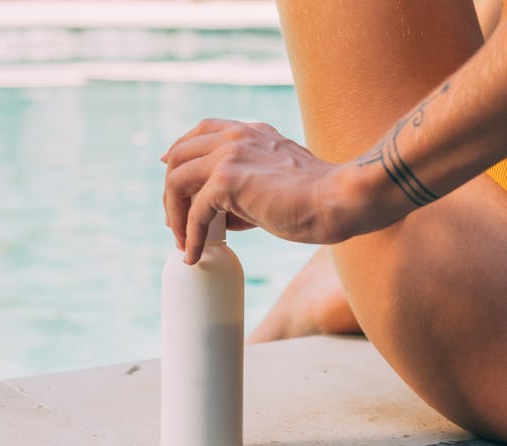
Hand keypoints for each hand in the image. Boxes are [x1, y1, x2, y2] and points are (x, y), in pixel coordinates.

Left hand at [161, 119, 356, 264]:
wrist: (338, 200)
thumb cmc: (317, 199)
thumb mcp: (275, 183)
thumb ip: (247, 190)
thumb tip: (222, 217)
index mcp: (251, 132)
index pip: (202, 131)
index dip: (179, 151)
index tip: (168, 170)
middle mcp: (237, 135)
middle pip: (180, 154)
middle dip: (171, 190)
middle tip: (174, 221)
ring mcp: (229, 154)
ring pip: (177, 180)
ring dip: (174, 214)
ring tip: (182, 241)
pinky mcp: (227, 180)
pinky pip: (195, 212)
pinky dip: (190, 236)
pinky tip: (193, 253)